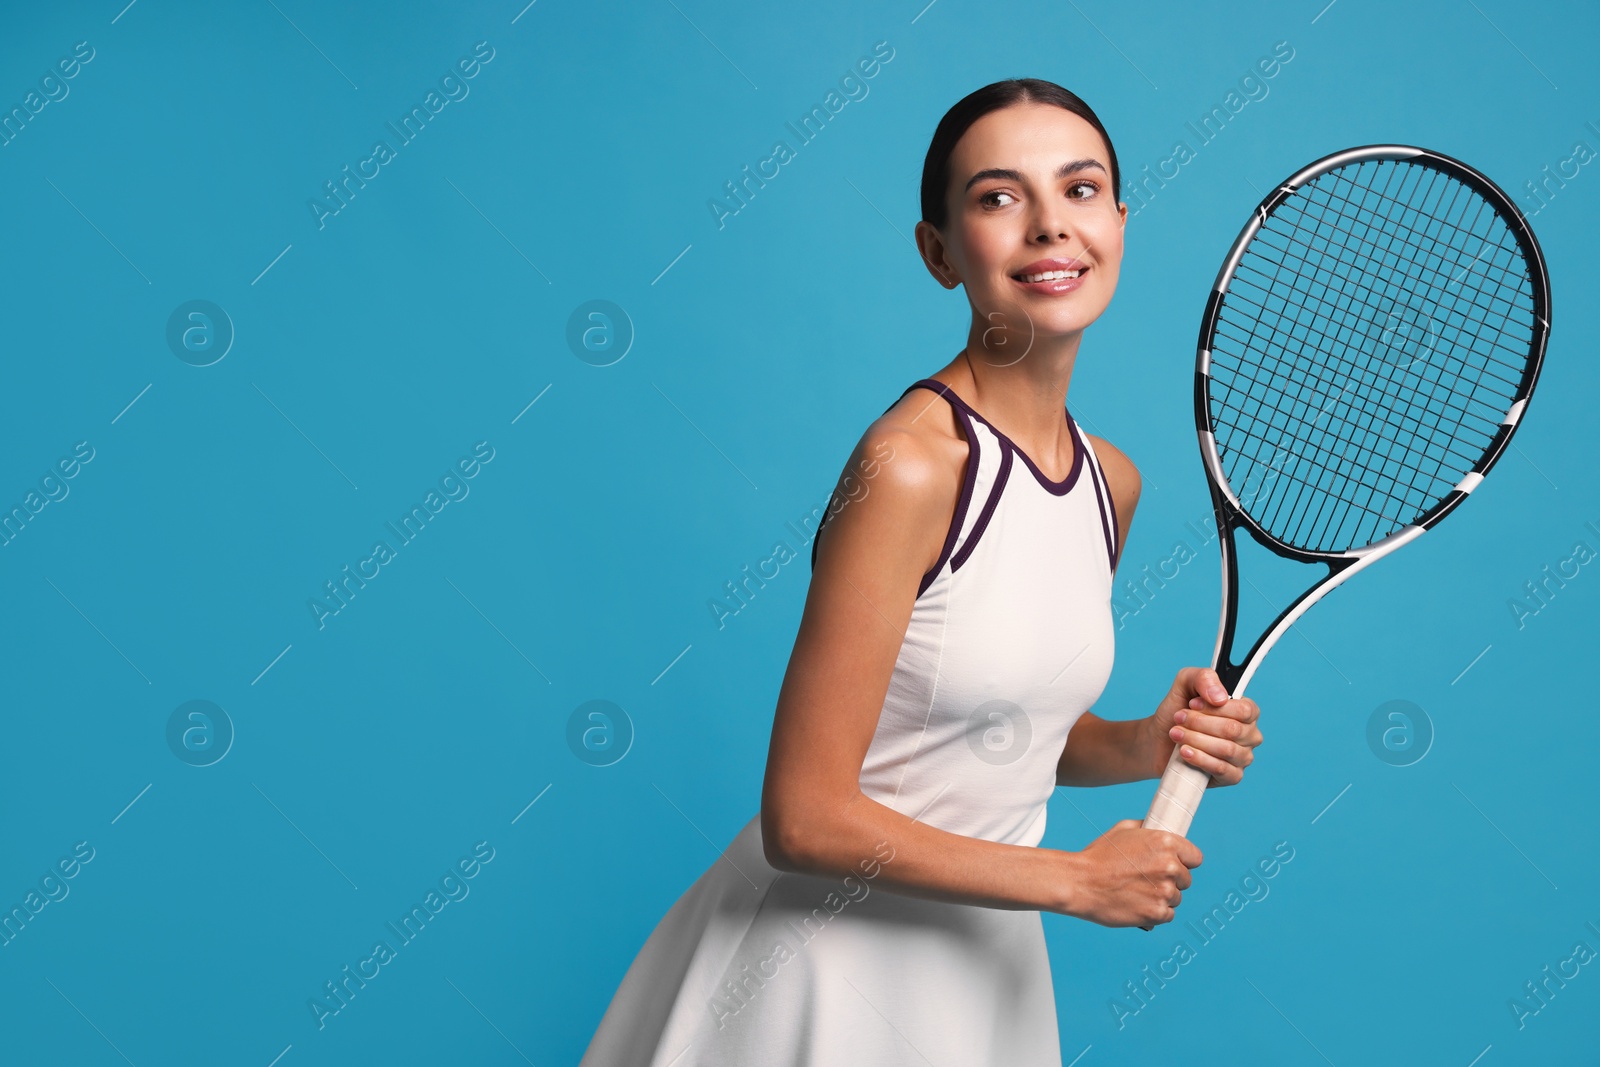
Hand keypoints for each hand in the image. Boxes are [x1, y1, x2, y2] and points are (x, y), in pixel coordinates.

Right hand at [1057, 818, 1202, 926]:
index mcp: (1165, 842)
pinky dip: (1155, 913)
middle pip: (1186, 879)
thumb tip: (1158, 830)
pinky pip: (1167, 915)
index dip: (1185, 861)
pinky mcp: (1157, 913)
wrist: (1080, 883)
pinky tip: (1138, 904)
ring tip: (1138, 892)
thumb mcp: (1123, 829)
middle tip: (1147, 879)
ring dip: (1161, 897)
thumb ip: (1148, 830)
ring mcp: (1165, 891)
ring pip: (1176, 898)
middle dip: (1171, 880)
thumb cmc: (1098, 856)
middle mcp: (1170, 866)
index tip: (1176, 865)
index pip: (1195, 857)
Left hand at [1145, 667, 1261, 786]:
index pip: (1245, 710)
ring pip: (1226, 750)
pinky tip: (1184, 752)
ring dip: (1195, 740)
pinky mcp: (1231, 776)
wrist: (1157, 739)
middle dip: (1199, 723)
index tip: (1191, 704)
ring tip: (1176, 734)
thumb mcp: (1185, 684)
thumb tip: (1220, 697)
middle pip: (1232, 730)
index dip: (1215, 708)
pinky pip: (1222, 769)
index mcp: (1246, 711)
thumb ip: (1204, 678)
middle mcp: (1249, 734)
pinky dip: (1200, 759)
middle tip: (1179, 719)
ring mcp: (1242, 757)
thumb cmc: (1176, 711)